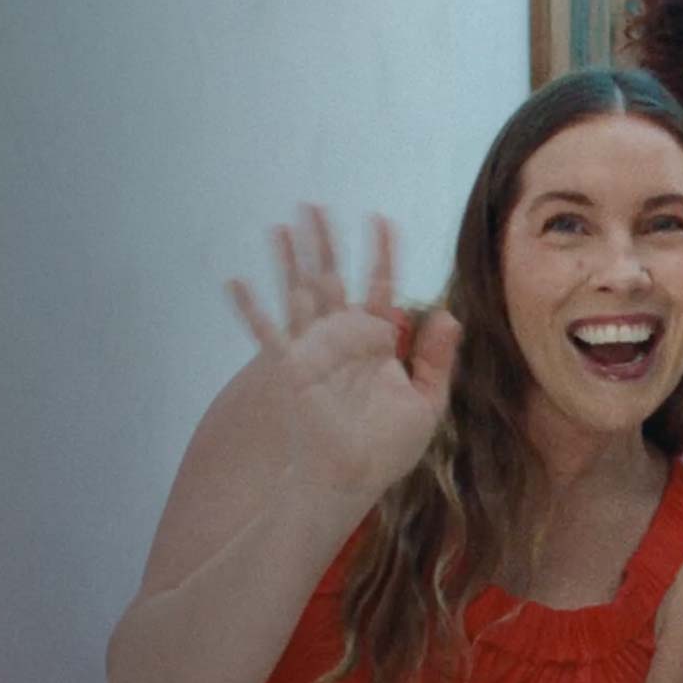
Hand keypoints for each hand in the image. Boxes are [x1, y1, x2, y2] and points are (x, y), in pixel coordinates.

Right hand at [230, 205, 462, 504]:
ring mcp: (314, 350)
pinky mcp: (291, 369)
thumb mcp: (426, 402)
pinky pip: (268, 334)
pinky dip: (252, 309)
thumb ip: (437, 358)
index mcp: (376, 342)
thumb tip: (447, 313)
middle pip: (332, 279)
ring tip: (281, 225)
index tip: (383, 220)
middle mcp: (342, 339)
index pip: (380, 287)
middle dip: (325, 243)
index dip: (382, 254)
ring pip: (300, 293)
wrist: (353, 478)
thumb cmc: (388, 448)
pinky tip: (235, 281)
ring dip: (290, 260)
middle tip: (314, 204)